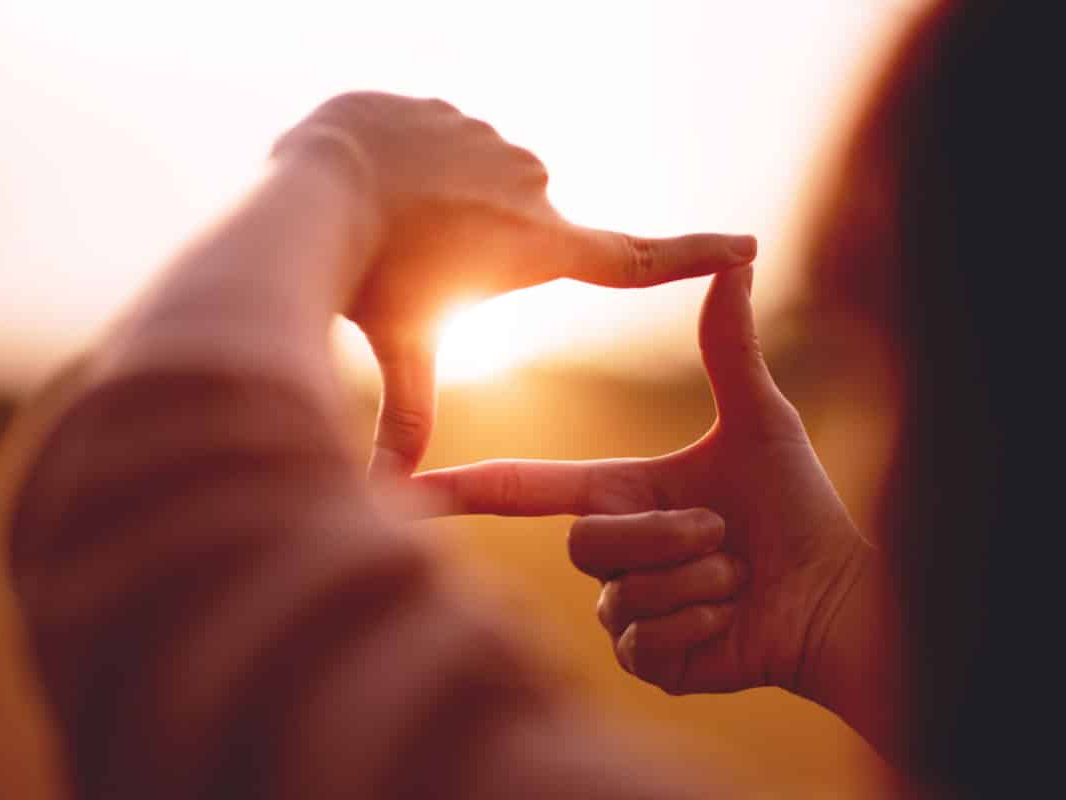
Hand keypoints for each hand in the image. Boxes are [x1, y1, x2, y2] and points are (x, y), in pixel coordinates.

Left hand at [273, 92, 757, 476]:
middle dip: (473, 250)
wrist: (319, 179)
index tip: (745, 246)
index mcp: (538, 247)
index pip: (638, 260)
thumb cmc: (365, 274)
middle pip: (516, 234)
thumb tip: (386, 500)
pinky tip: (379, 178)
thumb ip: (407, 417)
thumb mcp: (400, 346)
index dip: (696, 257)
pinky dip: (415, 169)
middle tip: (416, 261)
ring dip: (441, 206)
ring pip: (475, 188)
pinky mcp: (459, 111)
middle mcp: (534, 188)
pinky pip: (443, 146)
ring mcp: (497, 141)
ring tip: (391, 222)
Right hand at [412, 266, 870, 697]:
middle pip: (585, 543)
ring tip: (735, 574)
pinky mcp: (648, 660)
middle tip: (724, 534)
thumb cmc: (797, 506)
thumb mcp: (758, 419)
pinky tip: (731, 618)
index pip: (525, 489)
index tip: (396, 488)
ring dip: (697, 580)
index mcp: (620, 492)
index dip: (460, 489)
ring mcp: (623, 610)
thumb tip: (735, 260)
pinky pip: (645, 641)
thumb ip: (729, 346)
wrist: (834, 594)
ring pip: (620, 594)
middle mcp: (612, 551)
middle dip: (668, 535)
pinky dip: (701, 624)